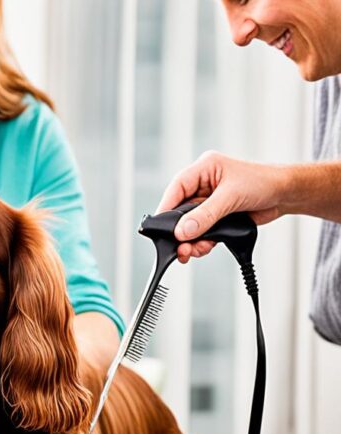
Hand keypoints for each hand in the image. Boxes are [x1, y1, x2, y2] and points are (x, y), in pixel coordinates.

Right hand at [158, 151, 290, 262]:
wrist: (286, 194)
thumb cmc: (264, 182)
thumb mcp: (231, 197)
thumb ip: (205, 215)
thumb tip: (183, 231)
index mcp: (203, 169)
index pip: (176, 188)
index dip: (166, 208)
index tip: (160, 227)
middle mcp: (203, 185)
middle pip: (181, 210)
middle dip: (181, 230)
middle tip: (179, 246)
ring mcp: (210, 201)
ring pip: (191, 224)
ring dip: (192, 239)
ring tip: (194, 251)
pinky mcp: (218, 216)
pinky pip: (203, 231)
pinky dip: (202, 242)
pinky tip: (204, 247)